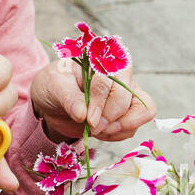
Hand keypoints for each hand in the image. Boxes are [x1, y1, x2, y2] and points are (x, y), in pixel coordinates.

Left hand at [30, 58, 155, 142]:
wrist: (52, 102)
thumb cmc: (54, 85)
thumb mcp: (54, 86)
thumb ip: (69, 99)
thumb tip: (83, 115)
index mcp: (102, 59)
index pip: (109, 81)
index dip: (100, 103)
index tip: (89, 120)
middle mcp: (120, 75)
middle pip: (128, 98)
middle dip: (110, 118)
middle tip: (92, 128)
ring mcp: (127, 94)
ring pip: (142, 112)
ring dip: (118, 128)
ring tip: (95, 130)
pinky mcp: (128, 112)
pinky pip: (133, 128)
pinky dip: (117, 135)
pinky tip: (99, 132)